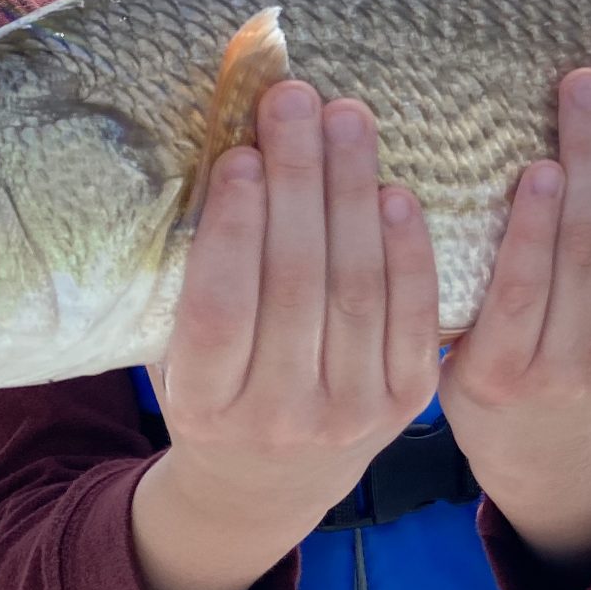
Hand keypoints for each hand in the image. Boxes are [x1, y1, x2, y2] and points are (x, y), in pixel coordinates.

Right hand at [150, 80, 440, 529]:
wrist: (265, 488)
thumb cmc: (211, 395)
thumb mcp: (177, 357)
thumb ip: (192, 282)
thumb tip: (224, 158)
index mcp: (207, 408)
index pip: (221, 311)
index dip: (234, 232)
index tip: (241, 156)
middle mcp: (282, 417)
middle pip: (296, 284)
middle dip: (298, 182)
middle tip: (295, 101)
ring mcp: (353, 413)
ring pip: (357, 288)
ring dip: (352, 193)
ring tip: (345, 118)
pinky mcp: (407, 401)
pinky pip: (414, 313)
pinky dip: (407, 248)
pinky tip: (393, 189)